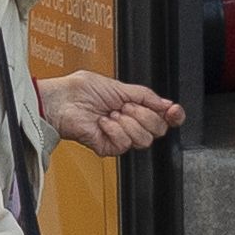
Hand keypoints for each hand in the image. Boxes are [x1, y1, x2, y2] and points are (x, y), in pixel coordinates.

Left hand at [41, 69, 181, 155]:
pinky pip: (124, 144)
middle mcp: (130, 124)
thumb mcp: (118, 86)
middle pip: (159, 130)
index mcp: (135, 107)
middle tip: (125, 106)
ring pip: (144, 139)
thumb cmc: (80, 90)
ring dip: (128, 122)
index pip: (164, 118)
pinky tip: (102, 123)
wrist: (61, 101)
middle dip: (144, 114)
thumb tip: (166, 103)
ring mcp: (120, 137)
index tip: (173, 110)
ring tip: (111, 113)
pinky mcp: (109, 147)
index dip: (174, 115)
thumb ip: (145, 95)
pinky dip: (114, 130)